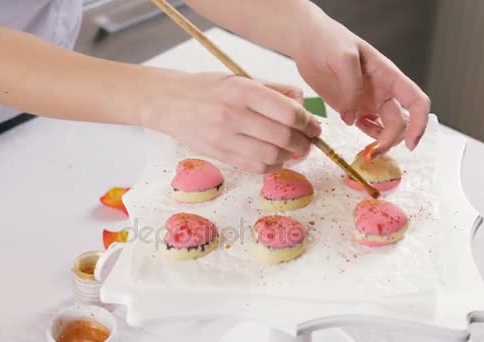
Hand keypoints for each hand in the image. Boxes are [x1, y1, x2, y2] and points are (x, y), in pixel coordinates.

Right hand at [142, 72, 319, 172]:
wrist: (169, 102)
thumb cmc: (208, 89)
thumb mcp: (240, 78)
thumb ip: (274, 90)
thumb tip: (303, 106)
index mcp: (242, 91)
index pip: (289, 113)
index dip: (309, 123)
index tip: (314, 126)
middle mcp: (233, 115)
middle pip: (284, 137)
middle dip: (304, 142)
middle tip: (309, 141)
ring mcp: (225, 138)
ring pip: (272, 156)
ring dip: (290, 157)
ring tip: (293, 150)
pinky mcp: (219, 154)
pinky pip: (255, 167)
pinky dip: (272, 165)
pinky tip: (274, 157)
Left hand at [292, 13, 429, 154]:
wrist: (307, 42)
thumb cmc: (329, 40)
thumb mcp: (343, 56)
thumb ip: (351, 85)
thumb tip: (353, 116)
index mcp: (388, 76)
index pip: (416, 101)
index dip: (419, 123)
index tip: (411, 142)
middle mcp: (382, 91)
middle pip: (399, 122)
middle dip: (391, 140)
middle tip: (374, 154)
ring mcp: (367, 101)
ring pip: (384, 128)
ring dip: (381, 143)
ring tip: (368, 155)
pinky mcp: (350, 108)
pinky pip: (365, 127)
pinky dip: (367, 139)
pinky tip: (361, 144)